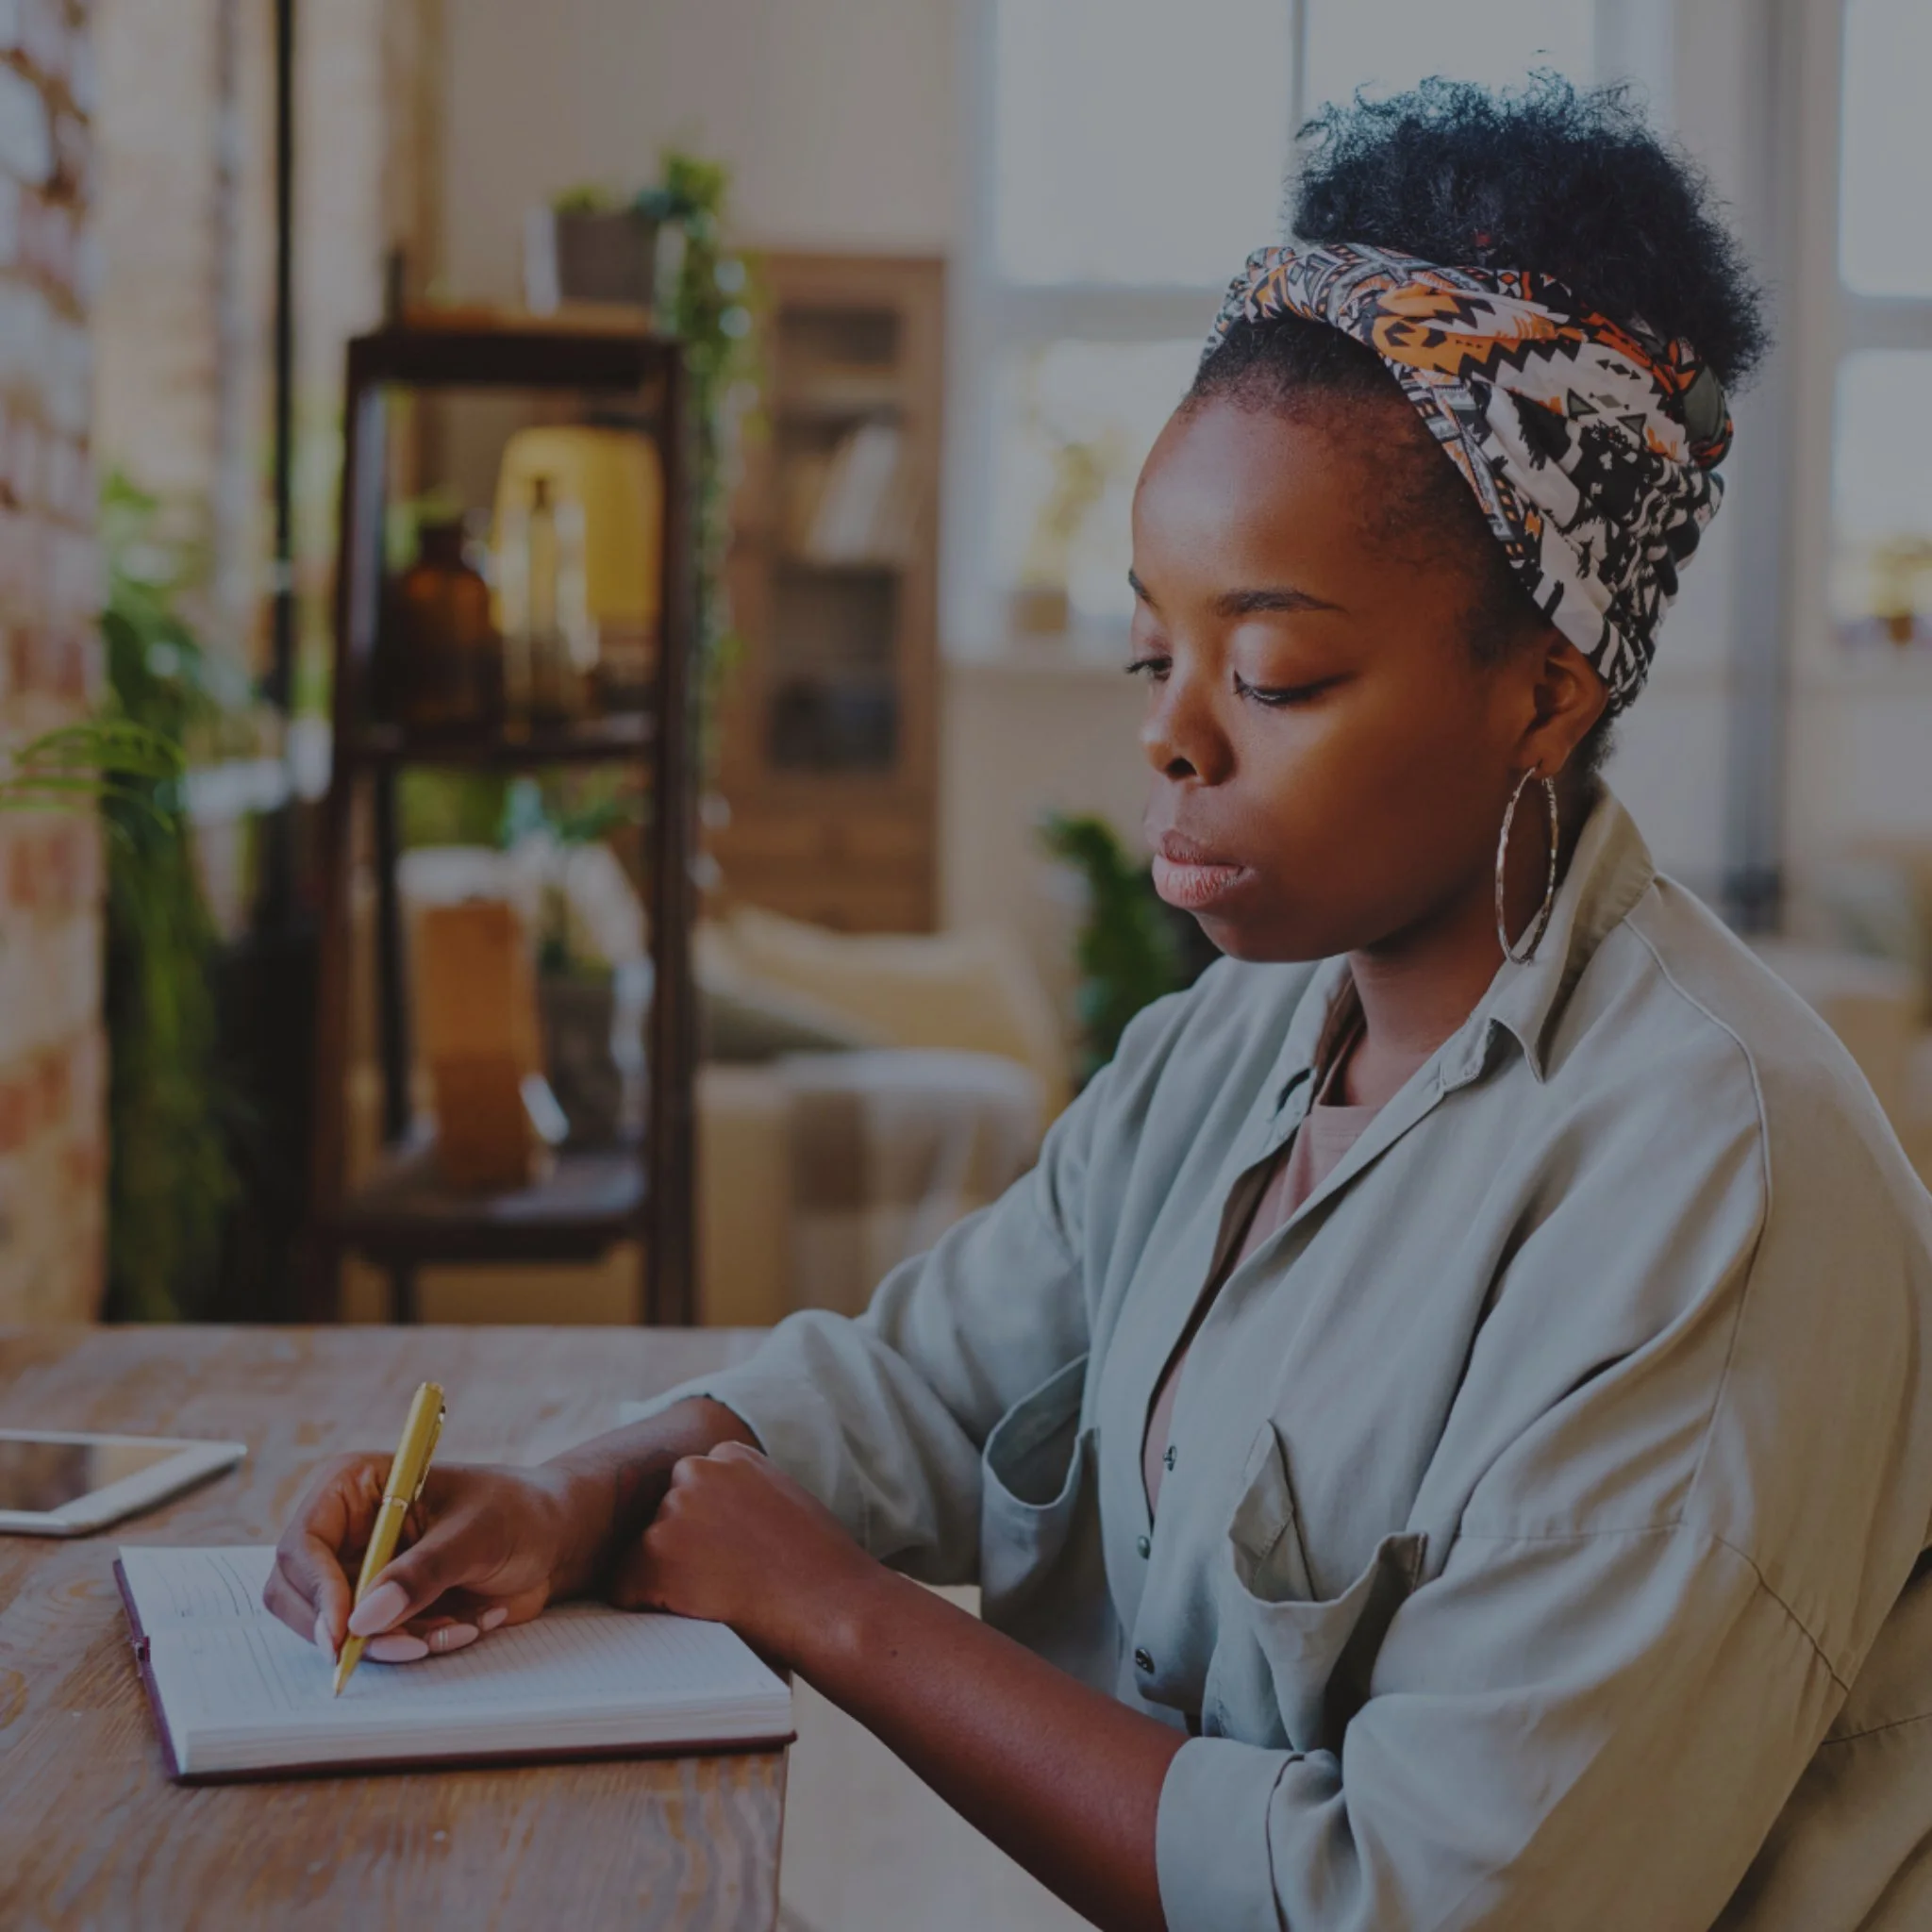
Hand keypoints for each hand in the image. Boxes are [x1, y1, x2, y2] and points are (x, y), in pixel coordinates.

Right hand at [264, 1455, 578, 1663]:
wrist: (552, 1538)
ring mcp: (360, 1571)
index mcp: (355, 1487)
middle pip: (298, 1596)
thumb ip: (422, 1572)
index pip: (302, 1545)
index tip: (345, 1633)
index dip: (316, 1592)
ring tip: (458, 1624)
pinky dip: (416, 1645)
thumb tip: (363, 1619)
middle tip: (409, 1645)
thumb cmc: (516, 1514)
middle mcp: (346, 1530)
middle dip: (351, 1631)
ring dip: (396, 1640)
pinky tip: (465, 1624)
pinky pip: (375, 1644)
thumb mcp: (476, 1534)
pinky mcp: (382, 1606)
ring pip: (337, 1630)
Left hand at [611, 1442, 880, 1666]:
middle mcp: (698, 1471)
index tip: (730, 1554)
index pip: (690, 1489)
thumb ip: (742, 1496)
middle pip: (663, 1516)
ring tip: (719, 1598)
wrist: (835, 1605)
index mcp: (731, 1454)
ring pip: (643, 1551)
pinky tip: (694, 1613)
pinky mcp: (657, 1553)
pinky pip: (624, 1586)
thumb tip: (709, 1522)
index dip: (706, 1531)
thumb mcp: (783, 1502)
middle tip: (723, 1581)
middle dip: (681, 1548)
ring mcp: (675, 1510)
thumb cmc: (820, 1568)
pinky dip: (646, 1606)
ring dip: (666, 1577)